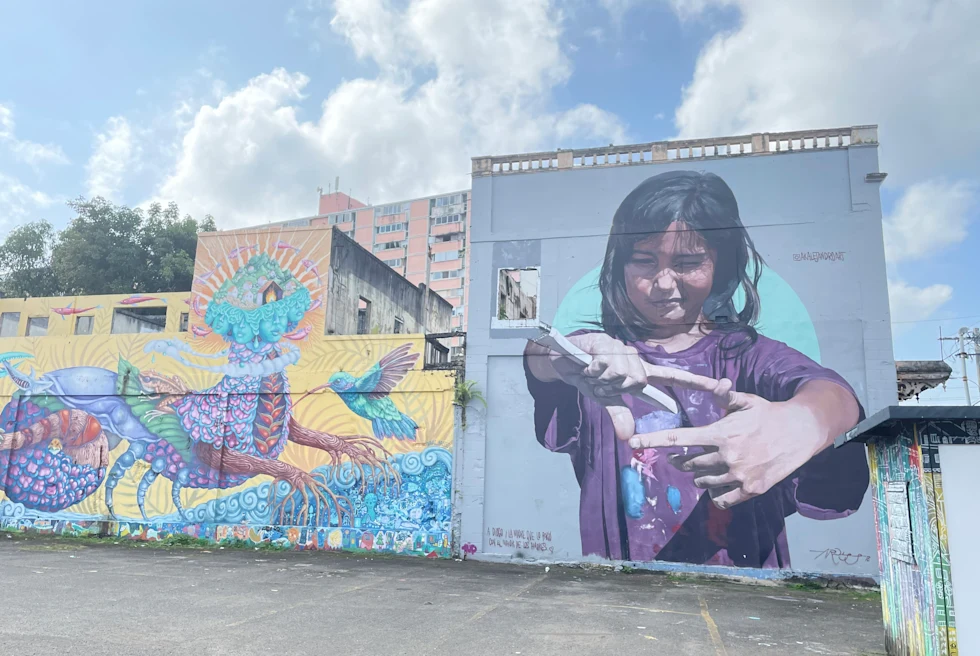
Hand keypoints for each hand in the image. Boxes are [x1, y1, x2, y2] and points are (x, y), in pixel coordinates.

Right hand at [526, 333, 729, 440]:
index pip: (674, 378)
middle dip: (616, 386)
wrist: (562, 359)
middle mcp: (636, 359)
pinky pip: (606, 364)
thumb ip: (618, 414)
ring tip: (593, 372)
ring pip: (623, 373)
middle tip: (600, 382)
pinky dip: (594, 369)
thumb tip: (628, 438)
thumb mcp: (604, 399)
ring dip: (603, 377)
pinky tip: (587, 365)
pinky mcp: (605, 341)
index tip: (722, 387)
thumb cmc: (588, 376)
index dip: (697, 383)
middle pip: (639, 380)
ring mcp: (621, 349)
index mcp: (640, 373)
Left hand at [627, 383, 832, 508]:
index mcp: (721, 432)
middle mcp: (727, 455)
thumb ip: (726, 397)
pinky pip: (720, 497)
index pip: (680, 438)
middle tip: (683, 457)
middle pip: (689, 464)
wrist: (802, 432)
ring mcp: (739, 475)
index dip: (654, 441)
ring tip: (708, 466)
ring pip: (702, 481)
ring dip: (699, 475)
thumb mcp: (747, 401)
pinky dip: (715, 492)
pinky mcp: (751, 490)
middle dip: (683, 460)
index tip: (633, 444)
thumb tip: (717, 384)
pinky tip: (720, 483)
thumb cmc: (770, 414)